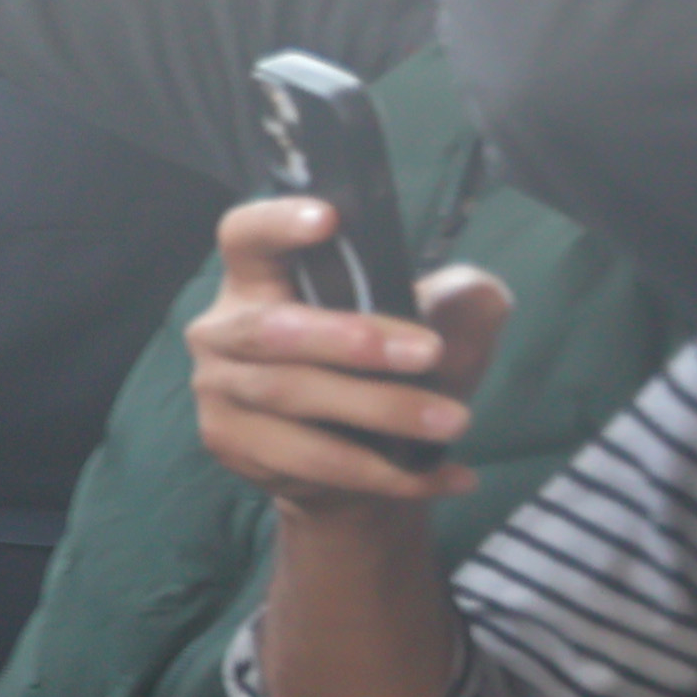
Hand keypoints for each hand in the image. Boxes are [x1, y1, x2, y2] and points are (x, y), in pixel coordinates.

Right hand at [186, 195, 510, 512]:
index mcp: (259, 281)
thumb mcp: (431, 331)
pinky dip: (381, 470)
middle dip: (351, 340)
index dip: (277, 224)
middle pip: (272, 327)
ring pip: (292, 395)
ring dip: (380, 410)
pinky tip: (445, 476)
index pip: (246, 236)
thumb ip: (457, 304)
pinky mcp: (229, 443)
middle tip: (429, 352)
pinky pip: (307, 457)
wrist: (346, 472)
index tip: (330, 220)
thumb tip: (478, 294)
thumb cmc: (382, 378)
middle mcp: (223, 330)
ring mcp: (218, 389)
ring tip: (453, 421)